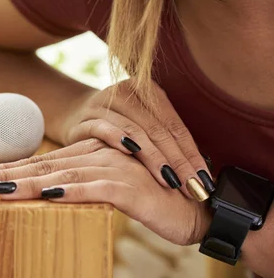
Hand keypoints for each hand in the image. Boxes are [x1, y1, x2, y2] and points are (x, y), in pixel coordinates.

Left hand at [0, 139, 211, 245]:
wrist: (195, 205)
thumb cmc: (151, 198)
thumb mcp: (110, 188)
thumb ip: (83, 182)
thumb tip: (48, 189)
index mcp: (90, 155)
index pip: (42, 162)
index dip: (10, 168)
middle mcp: (97, 156)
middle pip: (43, 165)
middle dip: (6, 174)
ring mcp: (113, 169)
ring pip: (61, 175)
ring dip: (27, 183)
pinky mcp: (129, 187)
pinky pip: (94, 189)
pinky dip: (70, 191)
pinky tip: (47, 194)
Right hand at [61, 79, 214, 200]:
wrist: (73, 116)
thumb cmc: (118, 128)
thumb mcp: (143, 127)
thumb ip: (166, 140)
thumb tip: (201, 174)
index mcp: (147, 90)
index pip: (175, 126)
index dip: (191, 154)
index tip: (204, 181)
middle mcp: (126, 92)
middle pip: (158, 129)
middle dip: (178, 161)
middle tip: (193, 187)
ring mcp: (104, 103)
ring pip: (135, 130)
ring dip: (154, 158)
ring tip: (170, 181)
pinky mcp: (84, 118)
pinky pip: (104, 130)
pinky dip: (120, 142)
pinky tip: (133, 158)